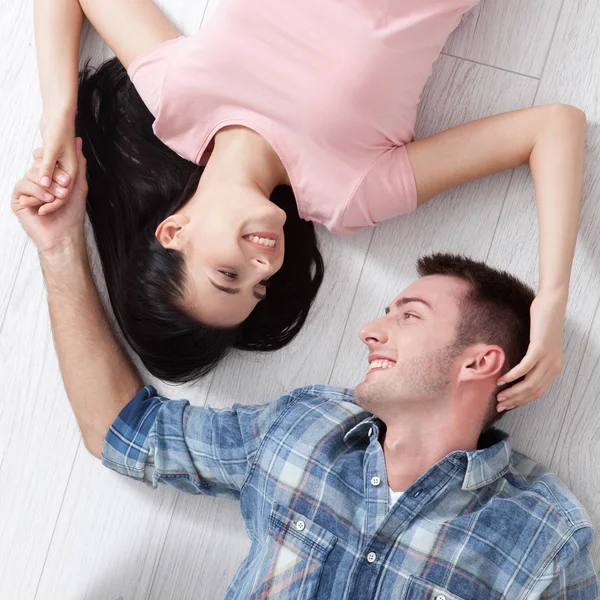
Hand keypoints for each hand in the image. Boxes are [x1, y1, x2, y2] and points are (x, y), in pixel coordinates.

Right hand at [11, 138, 87, 253]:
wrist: (64, 236)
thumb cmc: (73, 214)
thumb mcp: (79, 184)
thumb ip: (78, 163)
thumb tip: (79, 141)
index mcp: (50, 178)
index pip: (46, 160)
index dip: (55, 164)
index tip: (66, 176)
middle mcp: (38, 183)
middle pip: (38, 166)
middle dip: (53, 178)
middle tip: (64, 190)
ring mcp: (27, 191)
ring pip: (30, 174)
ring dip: (46, 187)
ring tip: (55, 199)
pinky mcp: (19, 200)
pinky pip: (23, 186)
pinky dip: (36, 193)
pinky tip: (44, 202)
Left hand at [37, 112, 78, 213]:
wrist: (59, 115)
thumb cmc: (59, 130)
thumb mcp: (51, 151)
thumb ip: (47, 168)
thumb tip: (44, 184)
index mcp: (72, 170)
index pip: (63, 194)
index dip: (52, 203)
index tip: (40, 210)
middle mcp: (68, 170)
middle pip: (55, 191)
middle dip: (42, 198)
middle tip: (27, 204)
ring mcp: (61, 166)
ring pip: (49, 182)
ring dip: (39, 187)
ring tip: (24, 195)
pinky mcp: (54, 161)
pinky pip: (46, 173)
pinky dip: (38, 175)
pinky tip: (30, 172)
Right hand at [496, 292, 565, 411]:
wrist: (552, 305)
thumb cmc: (544, 322)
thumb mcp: (541, 345)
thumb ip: (534, 358)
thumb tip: (519, 369)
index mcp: (554, 368)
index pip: (537, 392)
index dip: (521, 401)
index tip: (507, 404)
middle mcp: (553, 367)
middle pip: (533, 391)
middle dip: (514, 400)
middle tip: (499, 404)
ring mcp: (547, 359)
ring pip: (529, 383)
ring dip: (512, 392)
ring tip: (498, 395)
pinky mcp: (540, 350)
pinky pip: (525, 368)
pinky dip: (512, 376)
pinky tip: (502, 380)